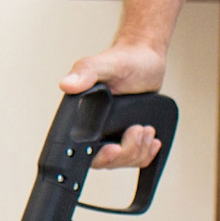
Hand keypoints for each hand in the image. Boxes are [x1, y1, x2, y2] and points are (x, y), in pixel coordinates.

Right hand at [59, 39, 171, 169]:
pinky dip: (147, 153)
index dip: (101, 156)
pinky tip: (152, 140)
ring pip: (124, 161)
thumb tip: (67, 84)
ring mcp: (113, 134)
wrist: (145, 59)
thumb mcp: (104, 64)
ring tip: (146, 128)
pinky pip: (136, 157)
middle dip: (127, 151)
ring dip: (140, 149)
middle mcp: (95, 129)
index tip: (114, 148)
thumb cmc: (124, 59)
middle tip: (137, 129)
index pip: (85, 152)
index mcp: (82, 116)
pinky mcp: (129, 136)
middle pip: (108, 161)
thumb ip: (85, 73)